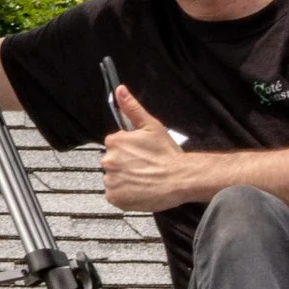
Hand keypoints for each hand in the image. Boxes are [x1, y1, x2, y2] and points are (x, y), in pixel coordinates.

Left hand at [100, 86, 193, 211]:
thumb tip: (120, 91)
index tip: (140, 154)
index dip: (128, 150)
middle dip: (125, 165)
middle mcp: (108, 160)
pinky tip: (139, 190)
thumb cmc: (167, 154)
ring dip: (125, 180)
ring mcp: (111, 180)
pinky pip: (115, 195)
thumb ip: (131, 108)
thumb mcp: (151, 126)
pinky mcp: (115, 197)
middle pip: (112, 162)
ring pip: (114, 179)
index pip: (114, 145)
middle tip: (144, 167)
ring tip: (143, 179)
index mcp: (115, 142)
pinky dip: (125, 195)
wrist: (179, 178)